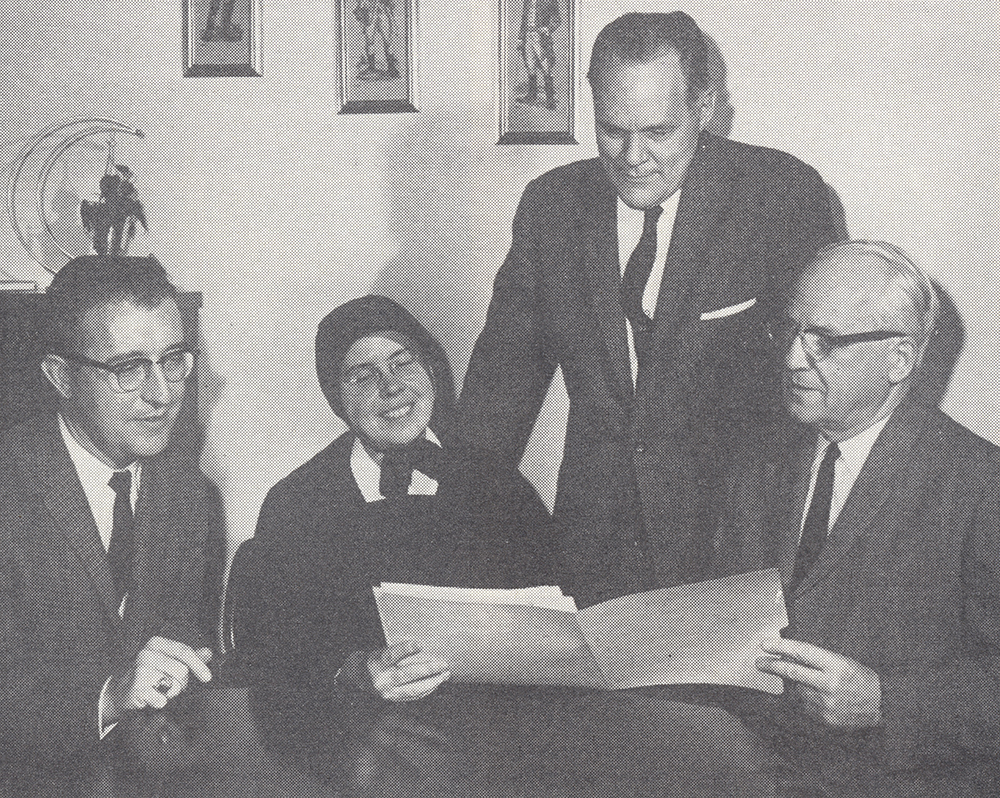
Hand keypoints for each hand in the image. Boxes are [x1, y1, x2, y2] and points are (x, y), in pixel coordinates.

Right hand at [105, 637, 212, 722]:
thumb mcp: (167, 661)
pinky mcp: (136, 687)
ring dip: (170, 692)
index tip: (207, 677)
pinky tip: (152, 697)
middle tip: (169, 685)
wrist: (120, 691)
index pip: (185, 652)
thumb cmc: (148, 674)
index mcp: (157, 643)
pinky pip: (161, 699)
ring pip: (173, 685)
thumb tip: (208, 652)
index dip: (199, 665)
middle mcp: (147, 653)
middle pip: (181, 670)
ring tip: (159, 690)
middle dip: (181, 683)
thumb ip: (189, 657)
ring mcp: (140, 669)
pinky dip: (160, 701)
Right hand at [366, 640, 449, 702]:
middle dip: (428, 669)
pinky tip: (436, 682)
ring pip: (414, 688)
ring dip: (432, 682)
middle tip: (443, 664)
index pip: (391, 655)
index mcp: (377, 662)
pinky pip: (414, 695)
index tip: (419, 644)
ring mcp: (387, 692)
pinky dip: (427, 689)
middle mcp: (381, 679)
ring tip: (444, 674)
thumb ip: (399, 651)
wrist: (360, 678)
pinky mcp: (393, 699)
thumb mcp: (382, 651)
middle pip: (407, 674)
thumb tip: (423, 647)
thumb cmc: (376, 661)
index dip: (405, 649)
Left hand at [757, 637, 881, 728]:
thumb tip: (788, 656)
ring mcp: (826, 703)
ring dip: (794, 685)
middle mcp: (829, 683)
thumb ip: (817, 659)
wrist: (883, 704)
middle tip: (760, 662)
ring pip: (796, 690)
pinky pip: (805, 706)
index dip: (781, 647)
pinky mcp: (825, 718)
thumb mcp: (842, 661)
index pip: (801, 652)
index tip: (765, 644)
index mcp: (835, 664)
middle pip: (792, 672)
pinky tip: (813, 696)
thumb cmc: (861, 678)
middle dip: (773, 666)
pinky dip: (804, 699)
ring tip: (805, 682)